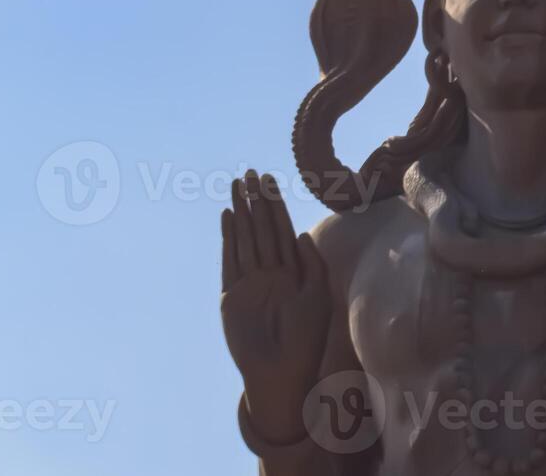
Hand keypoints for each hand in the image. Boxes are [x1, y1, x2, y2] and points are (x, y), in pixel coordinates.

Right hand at [221, 171, 331, 442]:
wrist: (282, 372)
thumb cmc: (307, 338)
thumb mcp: (318, 297)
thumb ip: (311, 264)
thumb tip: (300, 233)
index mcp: (291, 269)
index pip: (281, 228)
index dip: (275, 204)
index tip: (269, 180)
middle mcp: (269, 271)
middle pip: (261, 228)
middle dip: (256, 201)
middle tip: (250, 173)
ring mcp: (249, 281)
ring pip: (245, 238)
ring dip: (241, 212)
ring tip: (237, 187)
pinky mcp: (232, 295)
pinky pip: (230, 260)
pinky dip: (229, 239)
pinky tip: (228, 217)